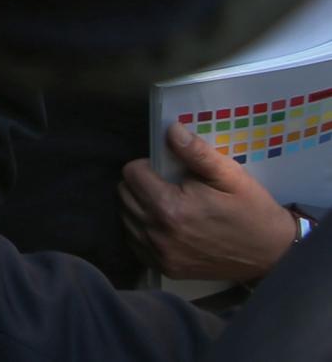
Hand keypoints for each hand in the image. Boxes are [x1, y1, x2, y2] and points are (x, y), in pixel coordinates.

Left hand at [120, 122, 297, 280]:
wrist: (273, 255)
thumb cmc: (252, 210)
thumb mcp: (230, 175)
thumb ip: (196, 152)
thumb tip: (170, 129)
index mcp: (170, 208)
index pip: (131, 173)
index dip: (148, 166)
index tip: (168, 171)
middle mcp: (158, 234)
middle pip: (124, 195)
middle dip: (140, 184)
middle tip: (168, 186)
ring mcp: (160, 255)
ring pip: (126, 218)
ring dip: (139, 206)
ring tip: (167, 204)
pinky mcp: (166, 268)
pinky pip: (135, 242)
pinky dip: (143, 230)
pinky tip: (165, 225)